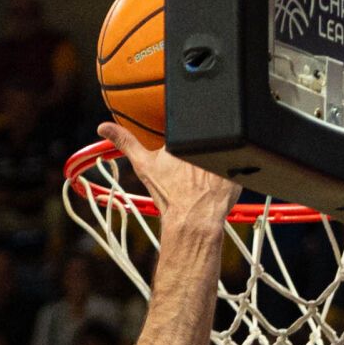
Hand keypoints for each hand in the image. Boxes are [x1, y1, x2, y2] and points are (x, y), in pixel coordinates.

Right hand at [99, 122, 239, 227]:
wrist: (193, 219)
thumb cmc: (170, 195)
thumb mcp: (144, 165)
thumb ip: (125, 143)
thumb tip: (103, 127)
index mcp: (183, 136)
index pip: (187, 125)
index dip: (186, 137)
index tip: (183, 155)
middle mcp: (204, 141)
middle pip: (205, 134)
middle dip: (201, 146)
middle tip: (196, 168)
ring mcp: (224, 152)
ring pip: (223, 145)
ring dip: (217, 156)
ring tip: (208, 174)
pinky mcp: (240, 164)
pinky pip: (239, 159)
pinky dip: (233, 166)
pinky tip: (222, 178)